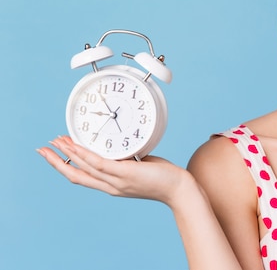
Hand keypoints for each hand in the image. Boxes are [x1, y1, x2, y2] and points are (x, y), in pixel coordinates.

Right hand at [37, 136, 190, 206]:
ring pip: (85, 168)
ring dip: (68, 155)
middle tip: (42, 149)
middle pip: (76, 175)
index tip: (54, 156)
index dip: (66, 166)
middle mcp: (110, 186)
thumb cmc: (162, 177)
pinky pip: (100, 164)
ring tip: (56, 142)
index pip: (82, 177)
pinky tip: (76, 146)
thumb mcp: (138, 165)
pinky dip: (85, 155)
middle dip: (56, 163)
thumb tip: (119, 143)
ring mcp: (117, 181)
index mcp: (111, 185)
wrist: (178, 189)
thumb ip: (126, 158)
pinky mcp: (125, 174)